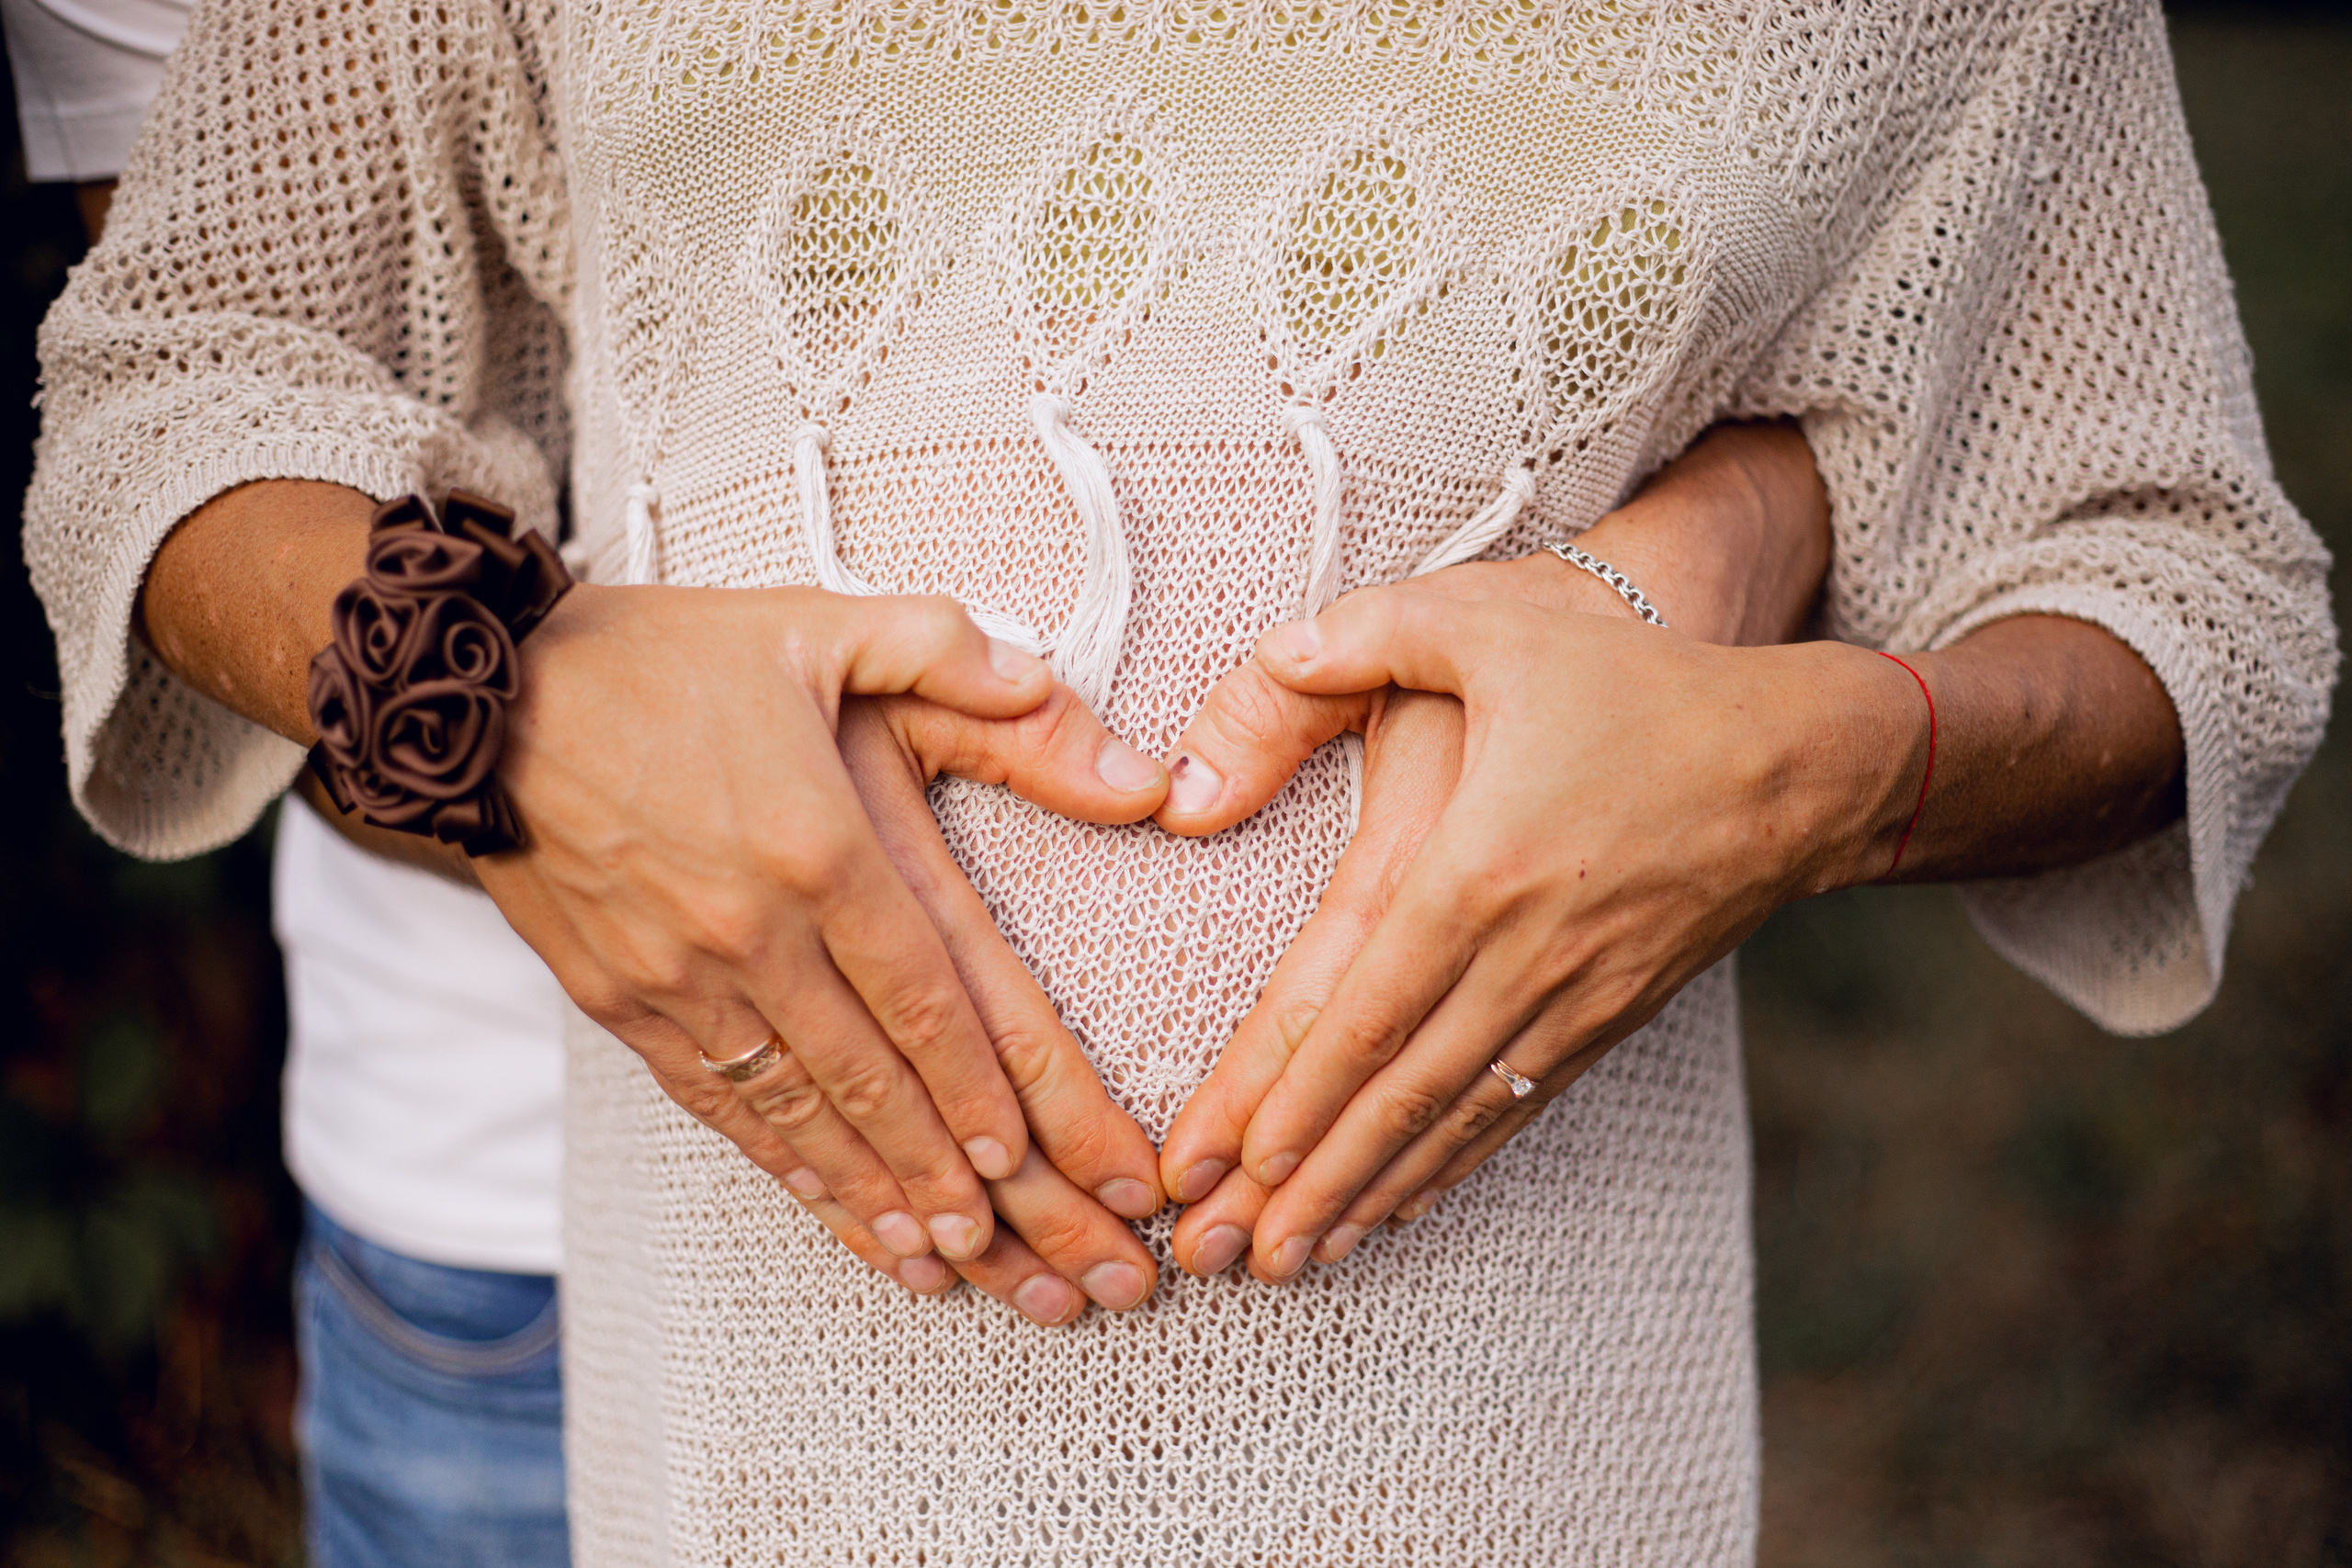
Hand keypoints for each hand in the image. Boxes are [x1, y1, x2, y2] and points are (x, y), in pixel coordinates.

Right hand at [477, 584, 1165, 1274]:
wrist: (480, 695)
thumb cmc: (672, 655)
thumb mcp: (829, 624)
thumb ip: (966, 663)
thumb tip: (1088, 719)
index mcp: (816, 844)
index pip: (924, 994)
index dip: (979, 1084)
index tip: (1027, 1156)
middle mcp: (749, 930)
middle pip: (874, 1079)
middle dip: (955, 1173)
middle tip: (1024, 1249)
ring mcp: (677, 978)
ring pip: (799, 1113)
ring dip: (878, 1192)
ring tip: (950, 1259)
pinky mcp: (618, 1003)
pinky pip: (719, 1106)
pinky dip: (785, 1168)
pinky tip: (838, 1210)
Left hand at [1154, 580, 1919, 1282]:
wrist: (1802, 761)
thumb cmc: (1639, 681)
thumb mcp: (1493, 621)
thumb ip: (1364, 632)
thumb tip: (1267, 655)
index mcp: (1479, 870)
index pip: (1363, 1011)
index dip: (1289, 1097)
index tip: (1223, 1164)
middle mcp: (1523, 956)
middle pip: (1396, 1093)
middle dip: (1307, 1180)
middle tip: (1227, 1252)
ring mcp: (1573, 999)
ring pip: (1452, 1120)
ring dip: (1366, 1192)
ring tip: (1294, 1261)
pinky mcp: (1609, 1019)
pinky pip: (1514, 1111)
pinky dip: (1448, 1167)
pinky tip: (1398, 1208)